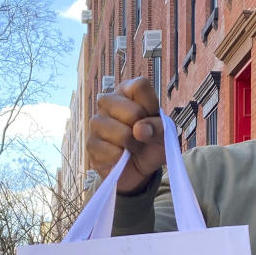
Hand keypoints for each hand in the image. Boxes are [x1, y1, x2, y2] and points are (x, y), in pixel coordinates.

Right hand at [87, 77, 164, 194]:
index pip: (140, 86)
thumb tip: (139, 130)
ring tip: (131, 147)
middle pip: (131, 110)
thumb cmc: (151, 143)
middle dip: (142, 129)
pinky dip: (121, 158)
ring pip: (121, 133)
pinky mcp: (90, 143)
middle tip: (141, 135)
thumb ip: (158, 126)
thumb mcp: (164, 133)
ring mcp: (96, 122)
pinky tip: (121, 156)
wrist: (139, 168)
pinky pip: (111, 151)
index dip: (151, 105)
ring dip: (132, 145)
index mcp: (127, 91)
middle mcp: (108, 102)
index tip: (152, 117)